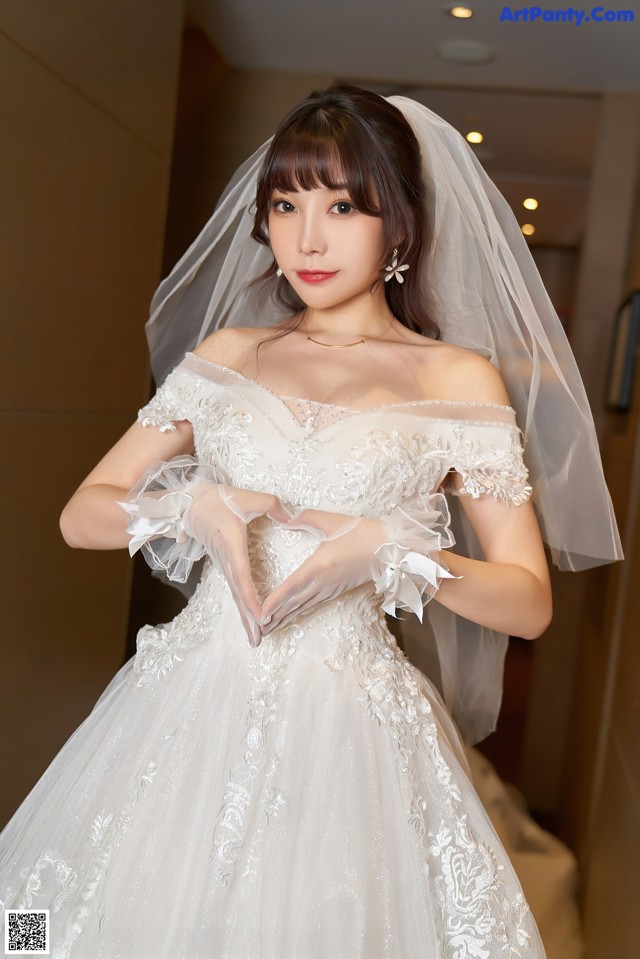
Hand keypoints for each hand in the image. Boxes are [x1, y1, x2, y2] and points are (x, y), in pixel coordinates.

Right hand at [183, 485, 292, 646]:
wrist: (192, 504)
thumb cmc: (221, 500)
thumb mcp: (248, 497)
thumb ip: (272, 505)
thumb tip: (291, 517)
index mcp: (233, 544)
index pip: (242, 575)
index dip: (250, 596)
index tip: (259, 614)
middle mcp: (227, 560)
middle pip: (238, 593)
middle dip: (248, 617)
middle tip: (258, 639)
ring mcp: (224, 565)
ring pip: (236, 595)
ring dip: (245, 618)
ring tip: (256, 639)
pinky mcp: (225, 566)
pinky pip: (235, 590)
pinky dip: (242, 607)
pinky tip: (249, 621)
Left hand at [258, 508, 385, 636]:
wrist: (390, 549)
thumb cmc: (362, 533)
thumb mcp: (331, 520)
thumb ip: (303, 518)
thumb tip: (281, 517)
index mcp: (319, 566)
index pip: (291, 586)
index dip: (275, 601)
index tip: (260, 613)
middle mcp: (323, 582)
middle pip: (294, 603)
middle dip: (274, 617)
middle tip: (257, 630)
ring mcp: (330, 588)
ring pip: (303, 607)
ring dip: (285, 618)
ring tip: (269, 629)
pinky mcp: (337, 590)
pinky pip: (313, 604)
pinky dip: (299, 612)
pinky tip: (292, 617)